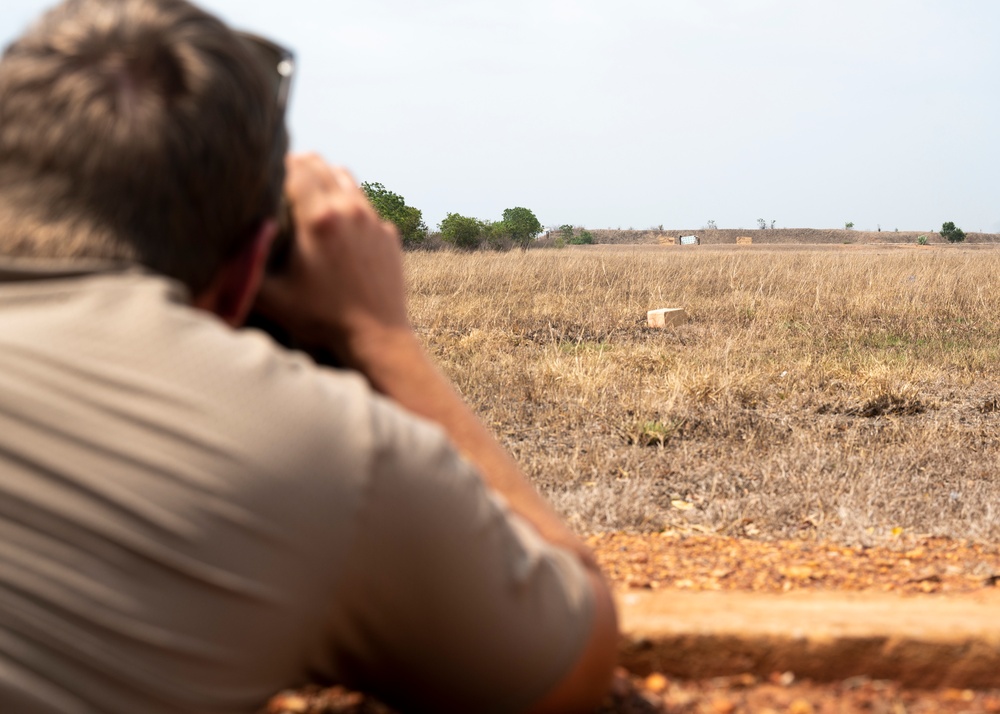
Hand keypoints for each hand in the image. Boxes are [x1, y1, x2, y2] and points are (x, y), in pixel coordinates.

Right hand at [254, 153, 409, 362]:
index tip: (267, 167)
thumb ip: (245, 265)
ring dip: (328, 177)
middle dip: (302, 164)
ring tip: (312, 185)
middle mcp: (350, 211)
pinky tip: (340, 219)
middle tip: (286, 169)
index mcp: (319, 219)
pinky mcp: (389, 235)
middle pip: (323, 166)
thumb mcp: (271, 296)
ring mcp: (373, 222)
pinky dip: (350, 204)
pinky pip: (367, 206)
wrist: (376, 337)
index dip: (279, 163)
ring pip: (348, 180)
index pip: (297, 169)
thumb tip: (225, 244)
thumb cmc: (322, 319)